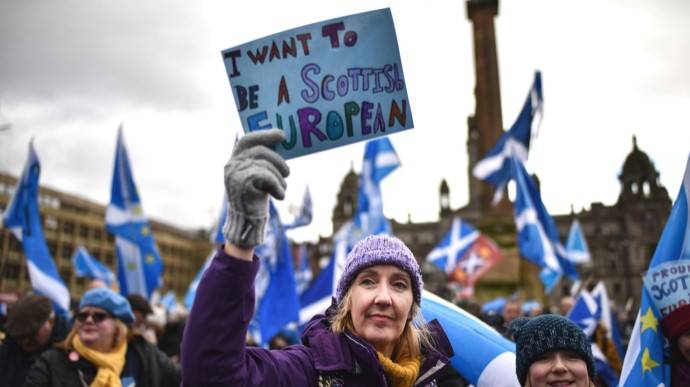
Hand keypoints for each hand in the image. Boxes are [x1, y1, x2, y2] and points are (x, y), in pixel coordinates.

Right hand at [223, 129, 289, 247]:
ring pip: (266, 164)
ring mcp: (235, 174)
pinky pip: (267, 176)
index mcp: (233, 161)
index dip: (264, 135)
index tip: (281, 135)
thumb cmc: (255, 199)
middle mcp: (231, 165)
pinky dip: (278, 186)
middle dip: (278, 159)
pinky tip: (279, 196)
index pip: (247, 140)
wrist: (247, 223)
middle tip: (288, 172)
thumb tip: (281, 145)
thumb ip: (262, 162)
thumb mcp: (258, 177)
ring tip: (282, 188)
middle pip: (260, 150)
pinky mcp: (243, 183)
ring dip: (279, 177)